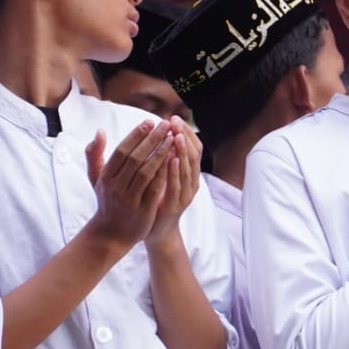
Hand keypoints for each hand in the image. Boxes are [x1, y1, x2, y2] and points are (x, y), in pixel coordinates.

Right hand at [85, 120, 172, 246]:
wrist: (110, 234)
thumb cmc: (107, 200)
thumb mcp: (97, 178)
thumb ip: (95, 154)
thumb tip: (99, 130)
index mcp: (106, 177)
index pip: (122, 151)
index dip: (136, 135)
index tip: (150, 122)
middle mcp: (116, 187)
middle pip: (135, 158)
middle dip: (152, 139)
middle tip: (165, 124)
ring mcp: (129, 199)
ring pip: (146, 172)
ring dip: (160, 153)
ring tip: (172, 138)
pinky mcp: (142, 210)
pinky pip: (155, 188)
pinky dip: (165, 173)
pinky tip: (174, 159)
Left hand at [145, 117, 203, 247]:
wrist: (155, 231)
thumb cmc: (156, 199)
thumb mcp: (162, 175)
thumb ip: (164, 156)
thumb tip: (163, 132)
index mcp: (189, 173)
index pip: (193, 147)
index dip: (186, 132)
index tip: (174, 117)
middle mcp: (191, 182)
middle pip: (194, 155)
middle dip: (184, 136)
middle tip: (175, 122)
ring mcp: (185, 194)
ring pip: (188, 169)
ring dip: (182, 151)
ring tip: (175, 136)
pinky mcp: (175, 205)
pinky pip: (177, 186)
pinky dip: (175, 172)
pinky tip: (170, 160)